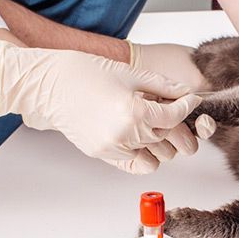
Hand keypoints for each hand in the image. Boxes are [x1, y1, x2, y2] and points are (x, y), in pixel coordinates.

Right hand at [0, 41, 201, 172]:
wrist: (48, 85)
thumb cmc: (83, 73)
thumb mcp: (130, 74)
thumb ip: (162, 86)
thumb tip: (184, 92)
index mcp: (134, 112)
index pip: (174, 116)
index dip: (187, 106)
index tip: (190, 101)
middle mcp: (125, 135)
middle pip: (167, 136)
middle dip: (174, 121)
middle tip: (171, 108)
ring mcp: (113, 148)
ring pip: (155, 154)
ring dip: (158, 139)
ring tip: (150, 121)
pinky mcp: (102, 155)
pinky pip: (135, 164)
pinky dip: (142, 153)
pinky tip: (137, 136)